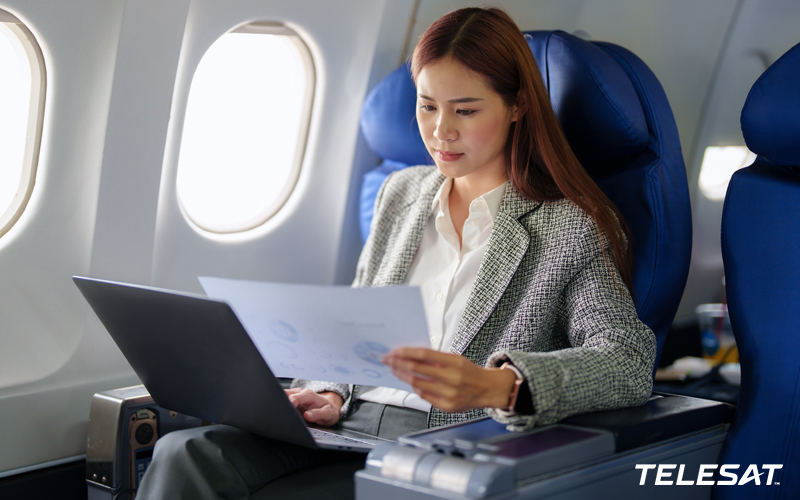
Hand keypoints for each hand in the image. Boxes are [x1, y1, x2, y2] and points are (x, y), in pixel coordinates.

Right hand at [285, 388, 342, 426]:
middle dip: (282, 404)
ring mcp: (296, 395)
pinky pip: (284, 400)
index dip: (289, 405)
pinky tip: (285, 412)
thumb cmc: (328, 410)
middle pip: (285, 395)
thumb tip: (307, 415)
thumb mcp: (328, 414)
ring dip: (281, 404)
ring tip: (284, 414)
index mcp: (309, 395)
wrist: (330, 406)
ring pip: (283, 396)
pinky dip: (283, 405)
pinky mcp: (293, 399)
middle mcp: (301, 393)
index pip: (294, 398)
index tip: (287, 414)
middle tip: (284, 415)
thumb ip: (318, 414)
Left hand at [382, 348, 517, 412]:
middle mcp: (452, 379)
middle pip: (417, 370)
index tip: (394, 351)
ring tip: (394, 370)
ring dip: (402, 376)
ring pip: (417, 384)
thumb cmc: (469, 372)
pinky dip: (415, 387)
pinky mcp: (446, 407)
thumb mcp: (456, 359)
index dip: (406, 353)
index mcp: (455, 363)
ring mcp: (448, 395)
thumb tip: (411, 355)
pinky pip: (424, 396)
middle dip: (398, 364)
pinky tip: (409, 382)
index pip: (424, 355)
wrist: (486, 390)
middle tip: (387, 360)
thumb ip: (436, 359)